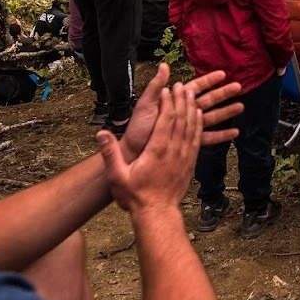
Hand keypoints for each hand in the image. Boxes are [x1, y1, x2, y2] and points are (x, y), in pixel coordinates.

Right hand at [99, 82, 201, 213]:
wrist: (157, 214)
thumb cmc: (135, 196)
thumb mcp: (117, 176)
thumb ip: (110, 154)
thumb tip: (101, 134)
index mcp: (157, 150)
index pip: (165, 120)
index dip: (168, 103)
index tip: (168, 89)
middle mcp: (173, 151)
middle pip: (181, 119)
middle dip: (182, 100)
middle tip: (182, 85)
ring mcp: (184, 157)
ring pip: (192, 127)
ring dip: (192, 109)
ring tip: (192, 94)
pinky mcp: (190, 163)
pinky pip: (197, 139)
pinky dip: (198, 125)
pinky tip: (199, 117)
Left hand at [122, 64, 243, 155]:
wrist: (133, 152)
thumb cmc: (138, 128)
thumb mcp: (146, 104)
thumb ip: (157, 86)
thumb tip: (164, 65)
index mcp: (175, 101)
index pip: (196, 87)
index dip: (209, 80)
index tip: (223, 74)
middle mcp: (183, 112)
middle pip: (208, 100)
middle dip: (223, 93)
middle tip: (239, 86)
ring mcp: (187, 127)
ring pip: (211, 117)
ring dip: (226, 112)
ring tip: (241, 107)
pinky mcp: (189, 141)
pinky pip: (208, 137)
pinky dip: (222, 135)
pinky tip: (234, 132)